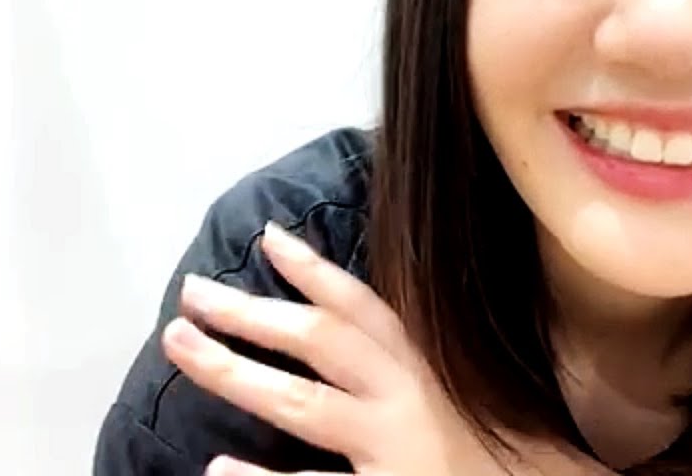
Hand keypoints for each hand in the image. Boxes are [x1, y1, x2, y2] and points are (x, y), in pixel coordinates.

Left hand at [162, 221, 612, 475]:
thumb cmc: (511, 456)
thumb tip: (369, 347)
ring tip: (180, 347)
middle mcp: (408, 400)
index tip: (268, 240)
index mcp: (428, 369)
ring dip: (233, 370)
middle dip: (251, 312)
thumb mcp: (469, 394)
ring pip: (300, 403)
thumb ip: (423, 367)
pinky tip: (216, 470)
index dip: (313, 271)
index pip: (365, 308)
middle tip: (192, 293)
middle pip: (318, 341)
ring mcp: (392, 451)